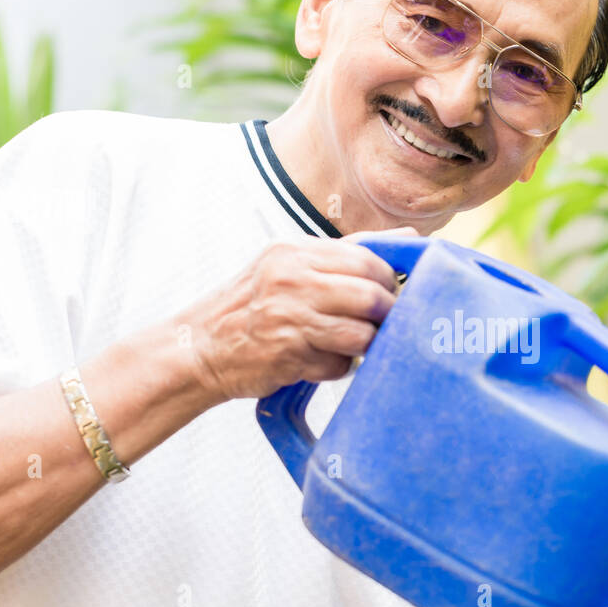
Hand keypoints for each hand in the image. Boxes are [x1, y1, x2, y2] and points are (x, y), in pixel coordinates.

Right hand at [185, 227, 416, 400]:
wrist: (198, 347)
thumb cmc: (251, 308)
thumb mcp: (289, 266)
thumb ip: (346, 254)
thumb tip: (409, 239)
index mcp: (296, 252)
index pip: (367, 259)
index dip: (388, 281)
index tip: (389, 295)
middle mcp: (292, 280)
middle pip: (370, 295)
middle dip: (385, 315)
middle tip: (379, 324)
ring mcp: (290, 318)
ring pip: (361, 333)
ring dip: (364, 345)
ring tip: (348, 345)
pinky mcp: (288, 355)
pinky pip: (339, 365)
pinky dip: (337, 368)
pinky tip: (318, 362)